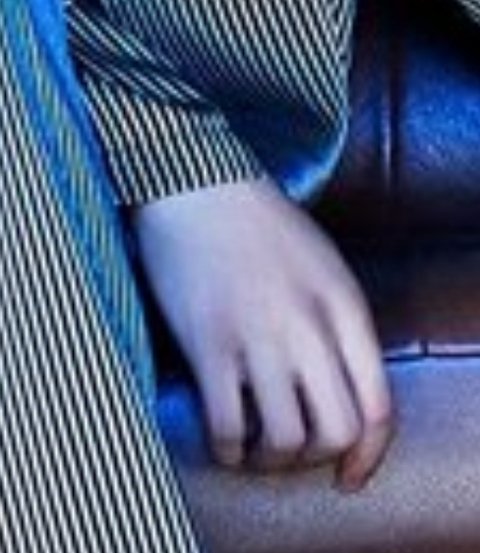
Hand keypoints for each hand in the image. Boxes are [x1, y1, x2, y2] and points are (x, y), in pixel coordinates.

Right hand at [129, 176, 394, 490]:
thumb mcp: (324, 263)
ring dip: (273, 459)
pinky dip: (229, 450)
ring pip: (286, 439)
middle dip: (319, 459)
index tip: (350, 475)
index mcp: (343, 306)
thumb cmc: (261, 224)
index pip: (378, 405)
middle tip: (296, 453)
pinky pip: (227, 426)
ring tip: (259, 448)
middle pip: (337, 430)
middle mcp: (307, 327)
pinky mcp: (207, 343)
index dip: (369, 455)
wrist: (198, 187)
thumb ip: (340, 323)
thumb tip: (336, 386)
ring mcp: (257, 336)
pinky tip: (226, 442)